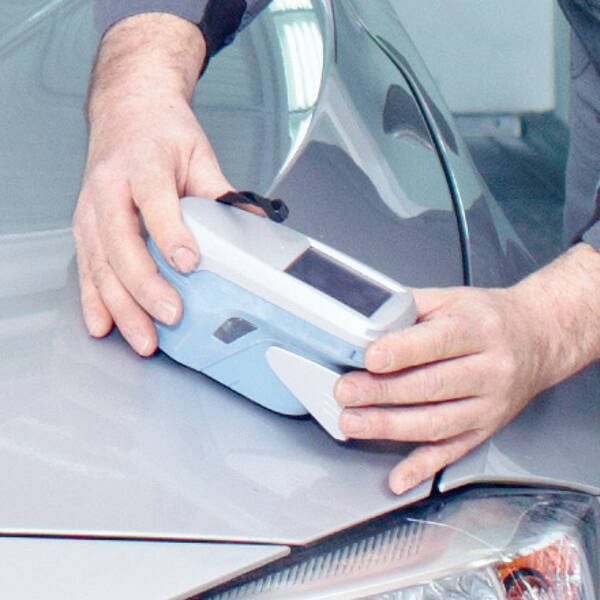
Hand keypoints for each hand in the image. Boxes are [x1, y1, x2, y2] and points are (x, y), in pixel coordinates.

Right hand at [73, 14, 231, 354]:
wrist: (126, 111)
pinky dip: (94, 301)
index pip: (155, 203)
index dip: (171, 235)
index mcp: (142, 164)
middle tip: (171, 315)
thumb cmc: (160, 131)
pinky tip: (103, 325)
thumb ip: (221, 193)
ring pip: (100, 265)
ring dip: (121, 307)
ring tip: (143, 338)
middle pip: (121, 244)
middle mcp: (109, 188)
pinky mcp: (84, 227)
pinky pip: (86, 269)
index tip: (190, 263)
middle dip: (145, 286)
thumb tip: (254, 224)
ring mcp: (90, 210)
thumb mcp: (198, 153)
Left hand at [335, 244, 599, 494]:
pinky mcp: (485, 429)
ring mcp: (488, 405)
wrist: (537, 339)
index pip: (438, 341)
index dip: (402, 351)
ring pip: (436, 422)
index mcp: (478, 329)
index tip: (370, 357)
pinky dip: (422, 468)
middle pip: (431, 385)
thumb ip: (409, 306)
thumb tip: (366, 317)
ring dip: (390, 427)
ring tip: (353, 423)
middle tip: (346, 392)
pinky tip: (398, 477)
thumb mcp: (452, 298)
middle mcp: (489, 369)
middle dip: (382, 392)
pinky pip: (452, 452)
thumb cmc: (488, 318)